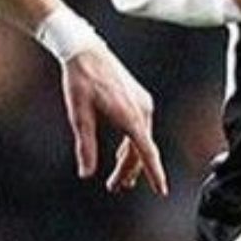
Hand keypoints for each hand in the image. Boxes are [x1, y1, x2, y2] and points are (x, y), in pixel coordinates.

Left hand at [59, 46, 168, 196]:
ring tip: (119, 178)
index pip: (147, 152)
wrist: (85, 50)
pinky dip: (131, 144)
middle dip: (129, 171)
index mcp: (130, 116)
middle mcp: (142, 110)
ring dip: (130, 159)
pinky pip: (139, 128)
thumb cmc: (81, 79)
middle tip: (115, 187)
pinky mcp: (138, 98)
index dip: (155, 173)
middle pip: (141, 149)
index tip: (162, 190)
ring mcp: (142, 103)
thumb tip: (86, 173)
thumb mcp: (79, 115)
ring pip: (141, 139)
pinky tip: (121, 152)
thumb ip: (85, 146)